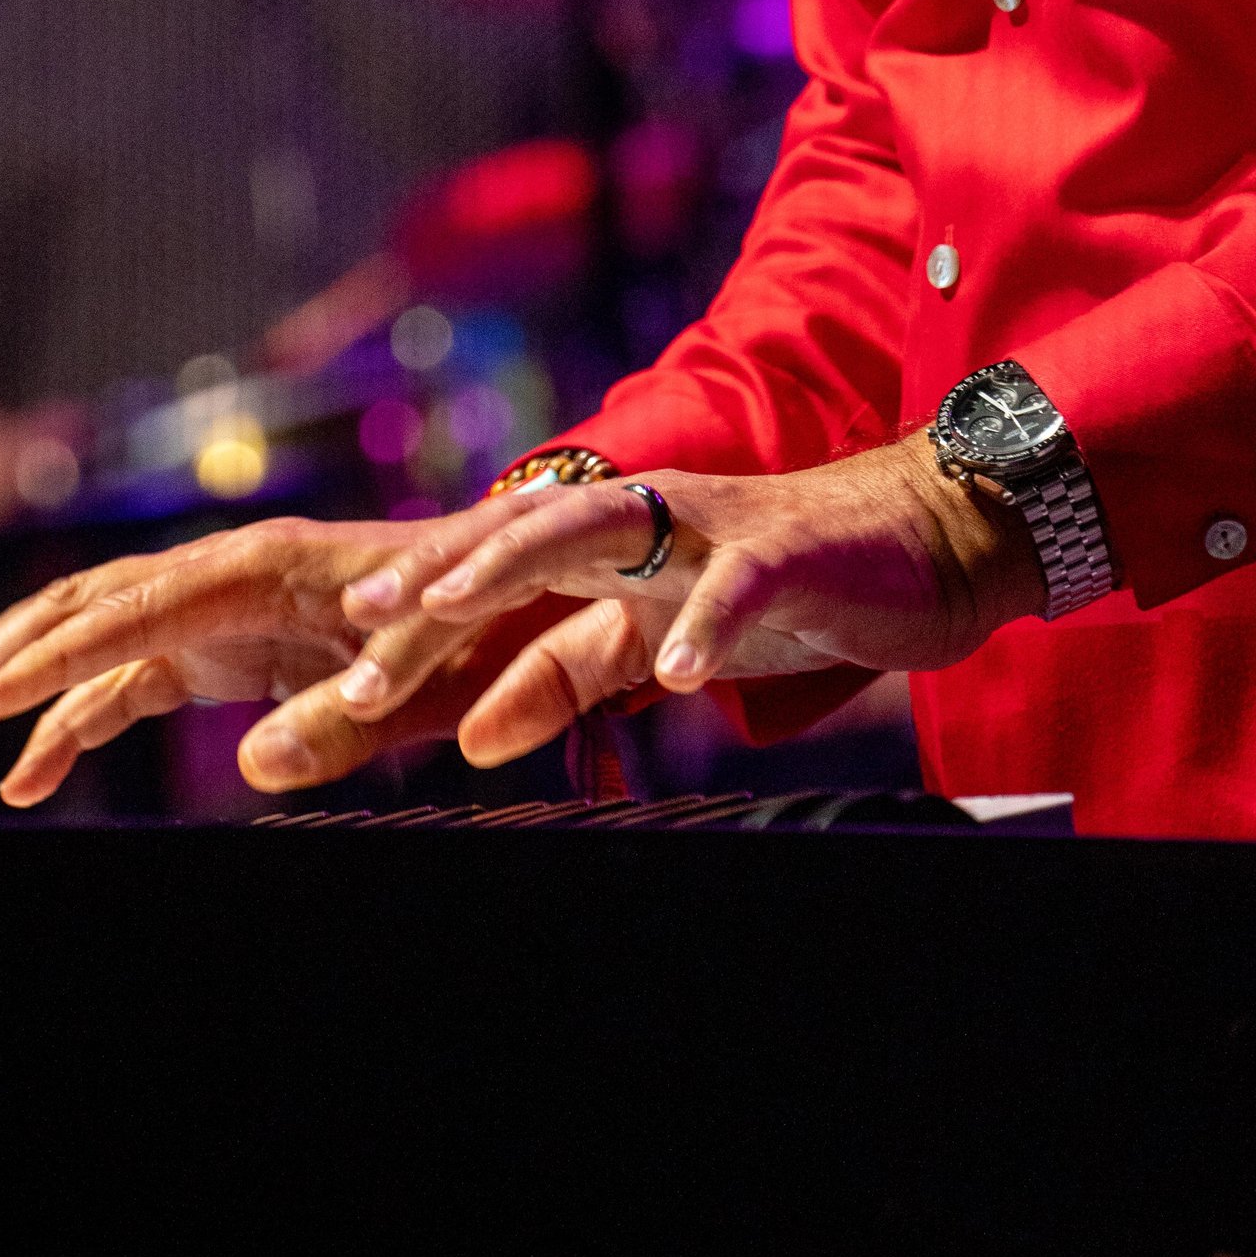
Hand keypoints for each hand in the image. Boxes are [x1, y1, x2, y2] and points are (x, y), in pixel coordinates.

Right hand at [0, 514, 510, 805]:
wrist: (520, 585)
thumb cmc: (477, 623)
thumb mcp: (425, 675)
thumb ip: (345, 719)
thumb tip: (250, 769)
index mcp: (263, 566)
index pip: (134, 607)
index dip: (54, 654)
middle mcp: (223, 575)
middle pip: (81, 608)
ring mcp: (216, 610)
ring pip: (85, 639)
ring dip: (8, 687)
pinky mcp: (223, 646)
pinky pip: (125, 682)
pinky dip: (71, 725)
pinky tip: (24, 780)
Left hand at [250, 439, 1043, 782]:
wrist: (918, 537)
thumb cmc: (780, 590)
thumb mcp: (657, 641)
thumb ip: (566, 676)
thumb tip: (469, 734)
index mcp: (605, 548)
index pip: (490, 580)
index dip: (412, 621)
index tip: (336, 676)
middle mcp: (640, 522)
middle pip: (513, 543)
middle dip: (431, 584)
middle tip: (358, 637)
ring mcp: (710, 530)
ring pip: (595, 528)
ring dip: (514, 563)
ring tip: (451, 601)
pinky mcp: (787, 554)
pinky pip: (739, 587)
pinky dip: (707, 623)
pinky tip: (680, 670)